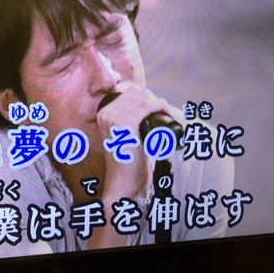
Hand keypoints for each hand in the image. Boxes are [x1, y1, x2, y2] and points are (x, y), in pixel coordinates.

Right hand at [96, 83, 168, 199]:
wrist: (122, 180)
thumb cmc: (127, 160)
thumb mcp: (124, 135)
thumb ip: (130, 120)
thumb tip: (153, 103)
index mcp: (104, 112)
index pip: (130, 92)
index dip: (147, 97)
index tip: (159, 109)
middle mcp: (106, 112)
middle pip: (137, 93)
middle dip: (154, 100)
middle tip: (166, 114)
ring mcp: (113, 117)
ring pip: (143, 98)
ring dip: (160, 105)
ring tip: (169, 116)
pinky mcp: (124, 125)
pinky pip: (146, 108)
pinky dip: (159, 109)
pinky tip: (166, 115)